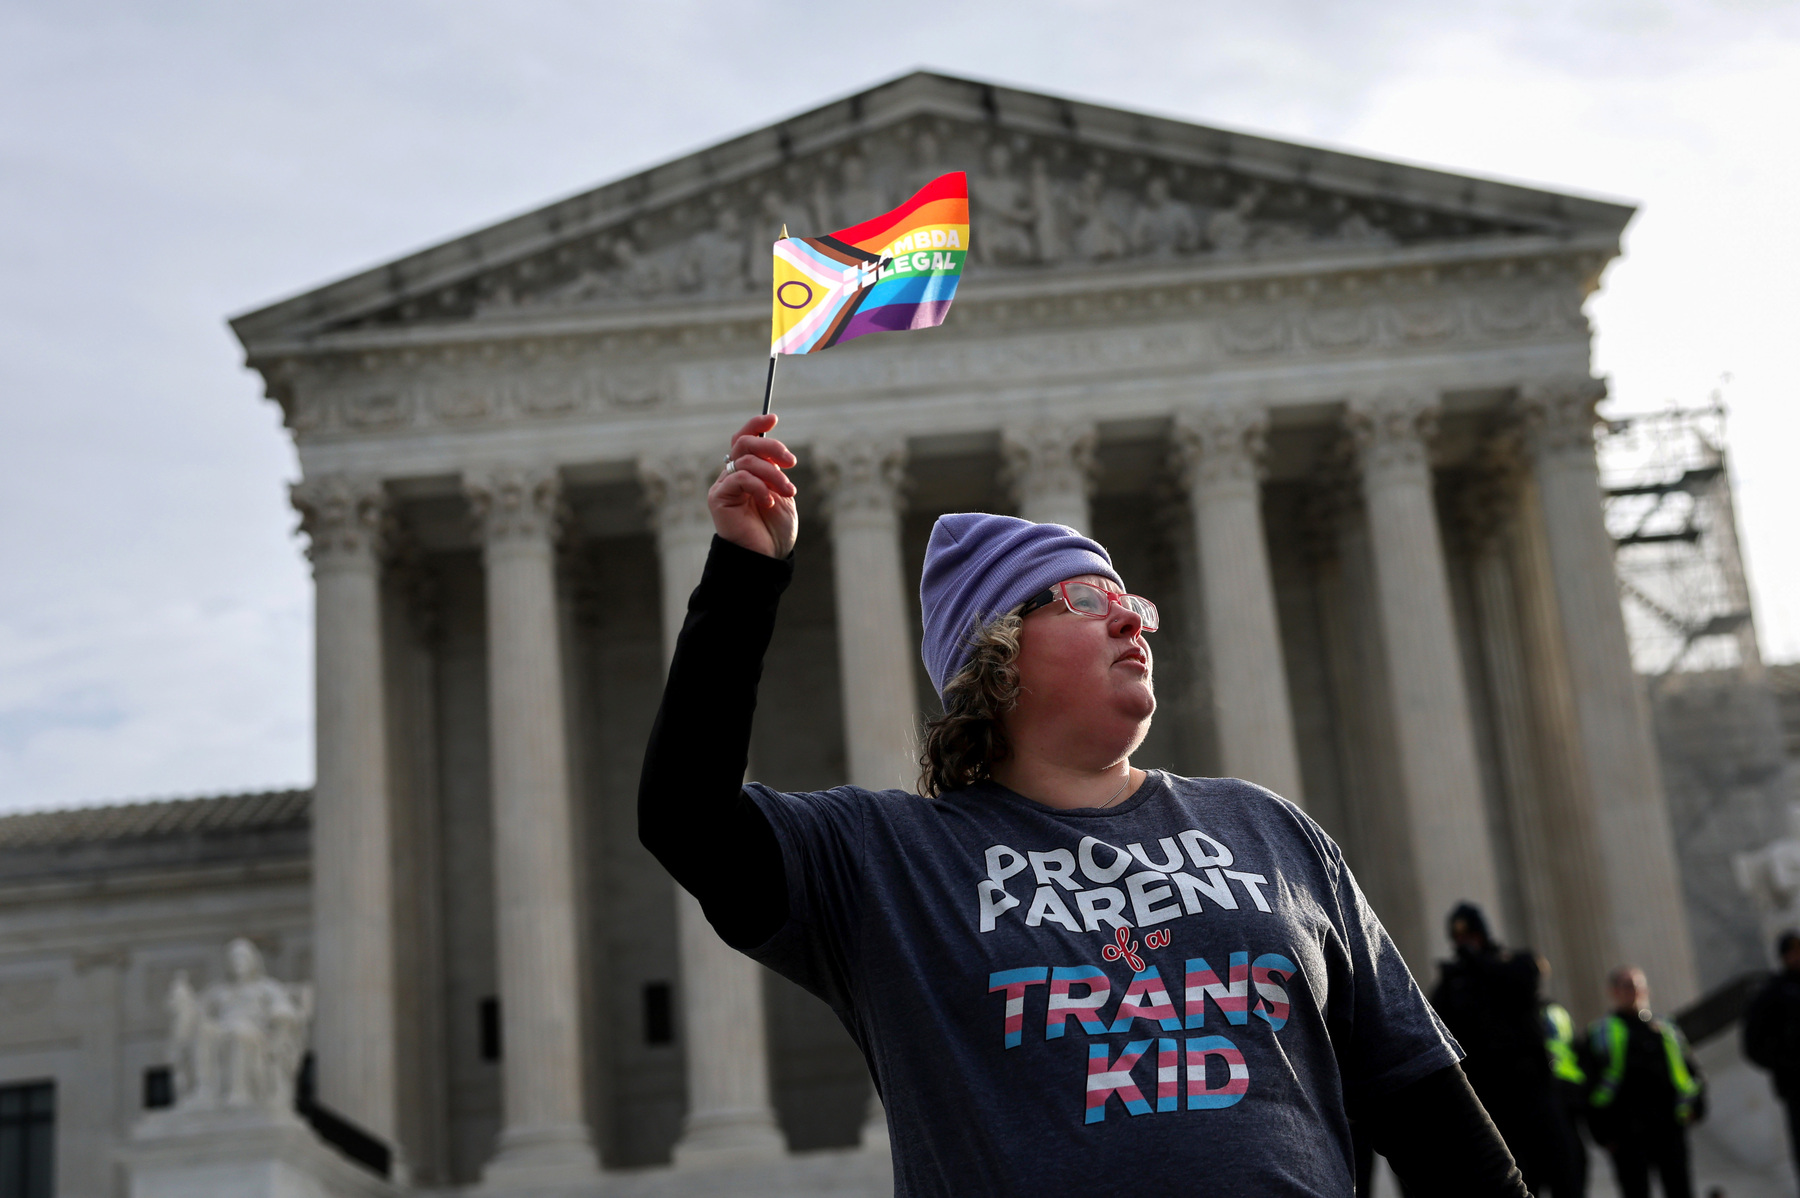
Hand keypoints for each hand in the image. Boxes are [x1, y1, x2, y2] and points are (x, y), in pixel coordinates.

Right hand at [710, 413, 797, 558]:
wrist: (767, 557)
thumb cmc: (776, 530)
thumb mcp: (781, 493)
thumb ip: (774, 469)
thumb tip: (774, 447)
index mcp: (746, 472)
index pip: (744, 439)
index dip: (756, 424)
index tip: (773, 417)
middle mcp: (732, 475)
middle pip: (744, 443)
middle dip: (772, 447)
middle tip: (791, 462)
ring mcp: (724, 486)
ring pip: (746, 460)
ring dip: (773, 474)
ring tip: (788, 492)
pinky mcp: (718, 498)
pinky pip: (740, 478)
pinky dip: (760, 486)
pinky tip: (769, 502)